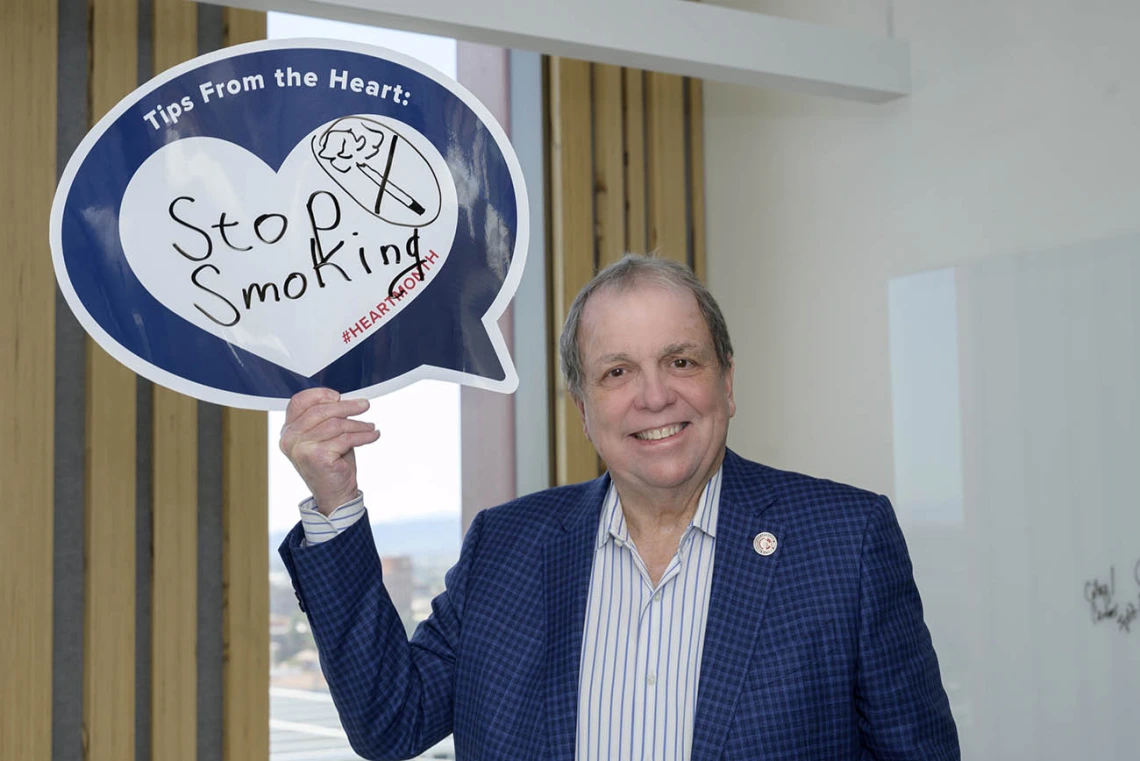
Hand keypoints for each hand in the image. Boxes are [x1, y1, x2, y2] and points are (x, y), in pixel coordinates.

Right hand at [280, 388, 380, 513]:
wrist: (335, 494)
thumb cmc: (331, 464)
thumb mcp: (325, 436)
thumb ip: (326, 418)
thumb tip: (343, 400)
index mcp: (289, 431)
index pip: (299, 402)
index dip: (319, 394)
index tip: (338, 396)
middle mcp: (291, 439)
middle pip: (320, 411)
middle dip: (347, 406)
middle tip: (364, 406)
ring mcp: (302, 448)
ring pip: (336, 424)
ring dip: (358, 424)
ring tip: (369, 427)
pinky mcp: (317, 456)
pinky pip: (346, 438)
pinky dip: (363, 436)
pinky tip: (372, 435)